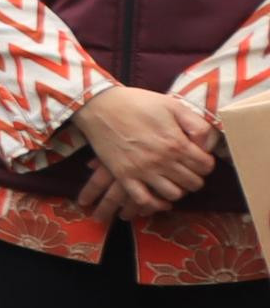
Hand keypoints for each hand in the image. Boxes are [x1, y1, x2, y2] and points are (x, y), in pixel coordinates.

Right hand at [78, 85, 214, 214]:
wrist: (100, 106)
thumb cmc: (138, 103)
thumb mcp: (173, 105)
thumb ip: (196, 124)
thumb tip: (207, 145)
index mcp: (176, 143)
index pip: (206, 166)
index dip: (207, 163)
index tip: (199, 158)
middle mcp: (162, 160)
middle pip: (193, 183)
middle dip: (195, 177)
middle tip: (188, 170)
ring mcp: (142, 170)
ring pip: (173, 194)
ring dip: (178, 190)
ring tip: (174, 180)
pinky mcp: (124, 175)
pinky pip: (144, 200)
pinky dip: (155, 203)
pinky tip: (160, 198)